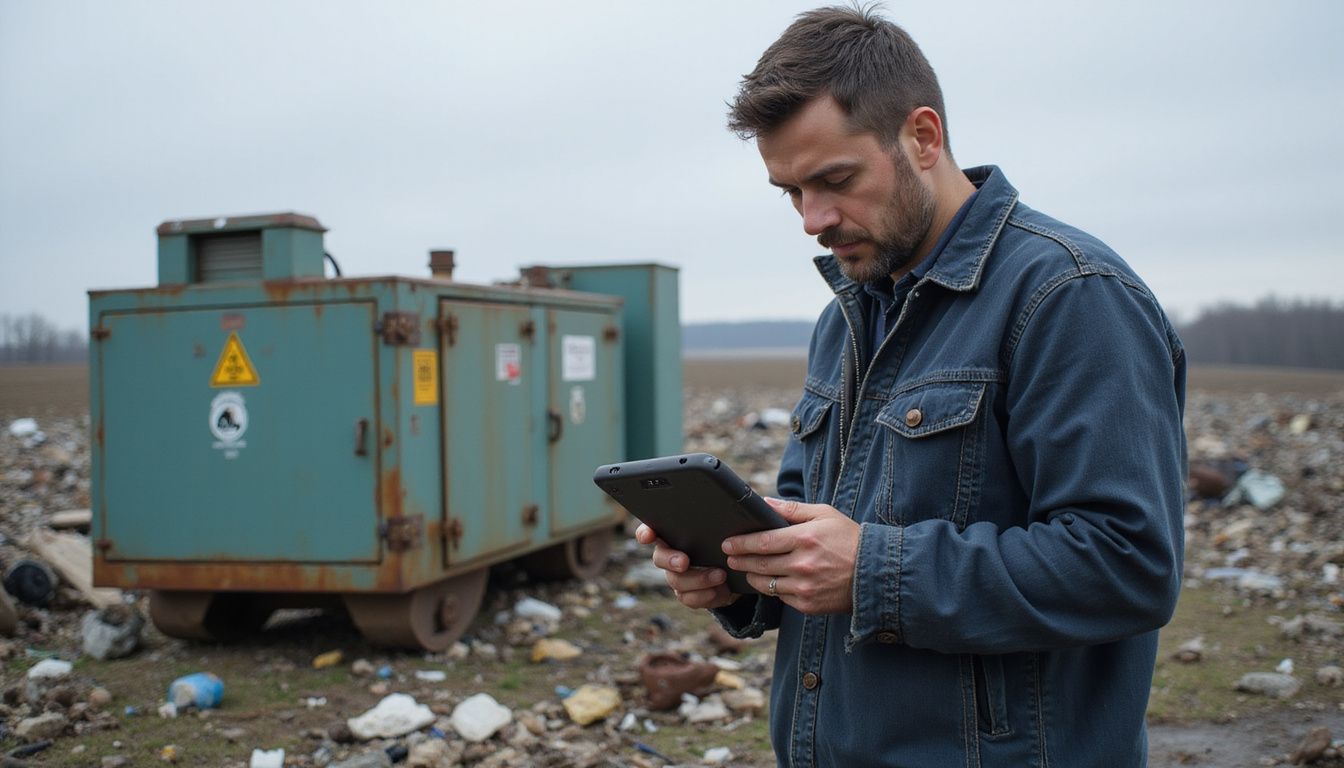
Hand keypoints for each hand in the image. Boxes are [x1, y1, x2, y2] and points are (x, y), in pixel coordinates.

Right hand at [634, 523, 739, 609]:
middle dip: (670, 560)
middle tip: (684, 562)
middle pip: (659, 558)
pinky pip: (688, 598)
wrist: (737, 573)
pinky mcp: (686, 595)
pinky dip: (704, 595)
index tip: (647, 536)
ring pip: (677, 581)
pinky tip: (718, 590)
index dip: (645, 533)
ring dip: (698, 579)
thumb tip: (722, 512)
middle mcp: (669, 556)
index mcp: (673, 536)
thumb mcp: (724, 532)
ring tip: (720, 575)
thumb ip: (716, 523)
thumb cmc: (726, 546)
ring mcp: (676, 577)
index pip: (650, 531)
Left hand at [724, 497, 859, 614]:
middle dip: (739, 560)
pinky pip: (780, 597)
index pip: (762, 542)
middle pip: (759, 563)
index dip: (741, 543)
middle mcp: (802, 564)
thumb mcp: (824, 515)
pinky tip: (768, 582)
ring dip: (752, 576)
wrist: (875, 573)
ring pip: (765, 583)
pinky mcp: (808, 604)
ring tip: (746, 569)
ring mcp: (804, 587)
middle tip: (729, 557)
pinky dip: (772, 589)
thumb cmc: (849, 539)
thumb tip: (764, 502)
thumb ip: (792, 509)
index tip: (727, 543)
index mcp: (805, 538)